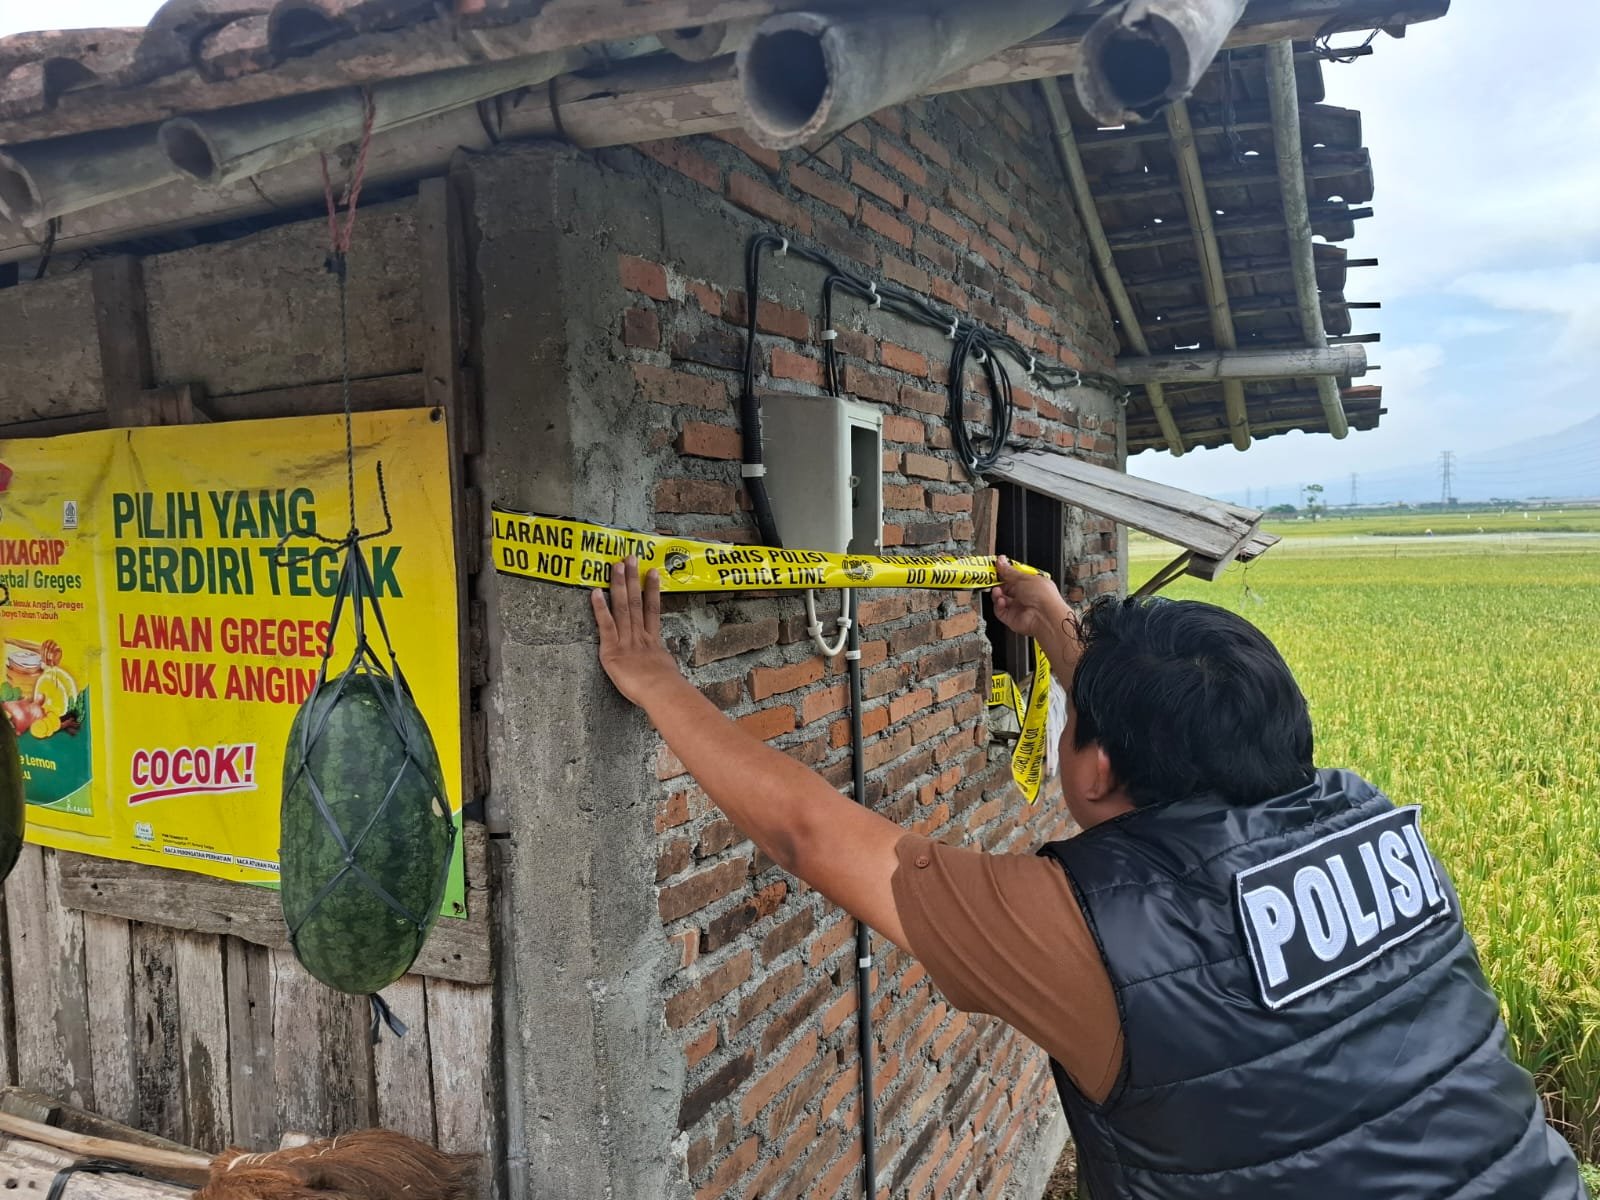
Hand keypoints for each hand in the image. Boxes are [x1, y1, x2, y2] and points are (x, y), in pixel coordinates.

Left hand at [591, 557, 685, 707]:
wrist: (661, 693)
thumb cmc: (665, 691)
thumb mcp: (667, 674)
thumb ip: (662, 666)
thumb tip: (665, 669)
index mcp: (652, 643)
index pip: (652, 611)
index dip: (653, 590)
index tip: (653, 573)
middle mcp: (639, 637)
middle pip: (636, 602)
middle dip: (633, 579)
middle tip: (631, 558)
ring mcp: (626, 641)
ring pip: (623, 608)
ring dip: (619, 585)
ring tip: (617, 565)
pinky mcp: (612, 650)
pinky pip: (606, 625)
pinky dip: (600, 608)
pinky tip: (595, 592)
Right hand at [990, 556, 1076, 645]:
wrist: (1045, 616)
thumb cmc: (1043, 596)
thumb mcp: (1024, 578)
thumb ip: (1009, 571)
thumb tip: (1001, 561)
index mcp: (1031, 583)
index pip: (1014, 576)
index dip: (1004, 572)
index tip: (996, 567)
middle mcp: (1025, 596)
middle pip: (1006, 588)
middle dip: (998, 583)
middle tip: (991, 579)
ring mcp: (1018, 607)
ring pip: (1001, 599)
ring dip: (997, 594)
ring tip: (997, 591)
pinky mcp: (1012, 618)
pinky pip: (1000, 611)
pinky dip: (998, 605)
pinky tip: (1001, 601)